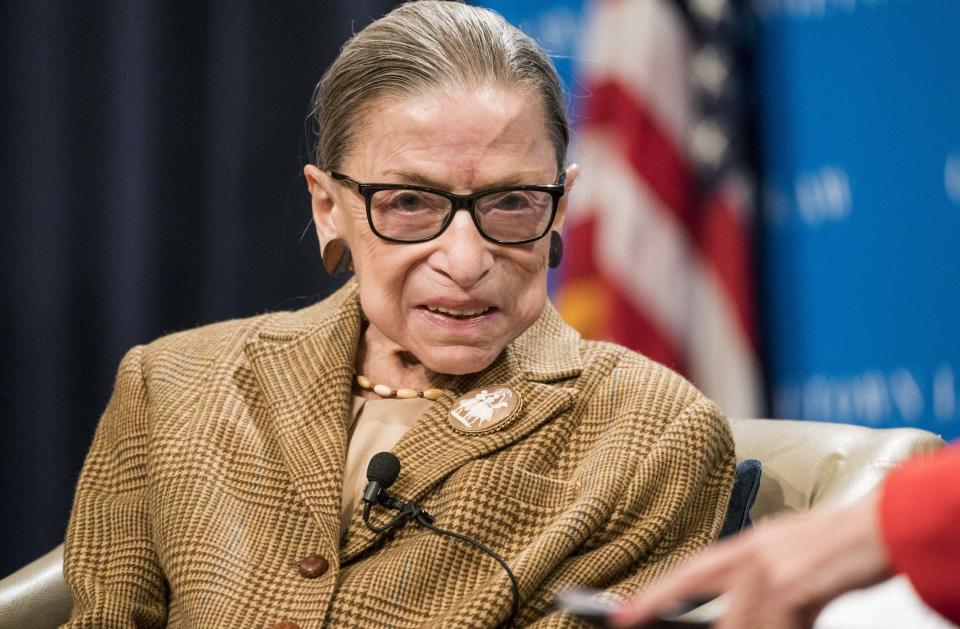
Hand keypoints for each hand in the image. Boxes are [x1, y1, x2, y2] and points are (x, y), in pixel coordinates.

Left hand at [610, 490, 891, 628]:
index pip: (689, 574)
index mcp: (746, 547)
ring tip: (757, 624)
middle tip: (630, 621)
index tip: (623, 614)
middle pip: (698, 592)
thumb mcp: (785, 549)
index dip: (655, 595)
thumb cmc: (838, 539)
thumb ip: (757, 571)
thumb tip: (742, 596)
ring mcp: (769, 573)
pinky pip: (774, 627)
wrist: (877, 528)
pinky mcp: (793, 589)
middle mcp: (750, 558)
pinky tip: (786, 627)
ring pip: (737, 623)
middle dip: (660, 607)